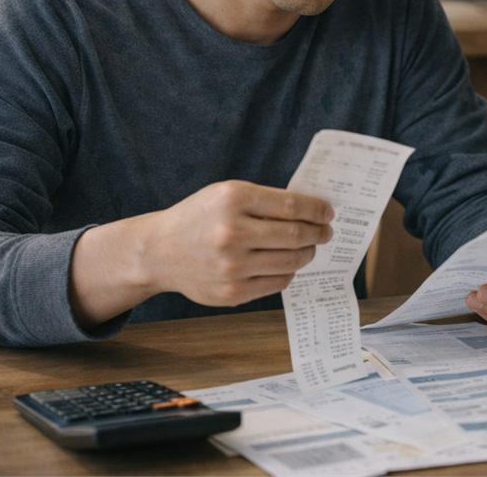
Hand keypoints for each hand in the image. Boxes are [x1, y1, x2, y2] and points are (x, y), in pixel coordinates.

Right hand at [143, 180, 334, 306]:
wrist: (158, 251)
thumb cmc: (199, 217)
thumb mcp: (226, 195)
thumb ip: (265, 201)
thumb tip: (311, 212)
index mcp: (233, 199)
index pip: (292, 206)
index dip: (317, 210)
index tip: (328, 212)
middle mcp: (232, 232)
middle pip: (295, 236)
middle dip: (319, 234)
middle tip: (326, 232)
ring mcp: (232, 266)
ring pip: (290, 261)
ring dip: (307, 254)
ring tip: (309, 247)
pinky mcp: (231, 292)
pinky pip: (277, 283)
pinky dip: (289, 272)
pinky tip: (287, 264)